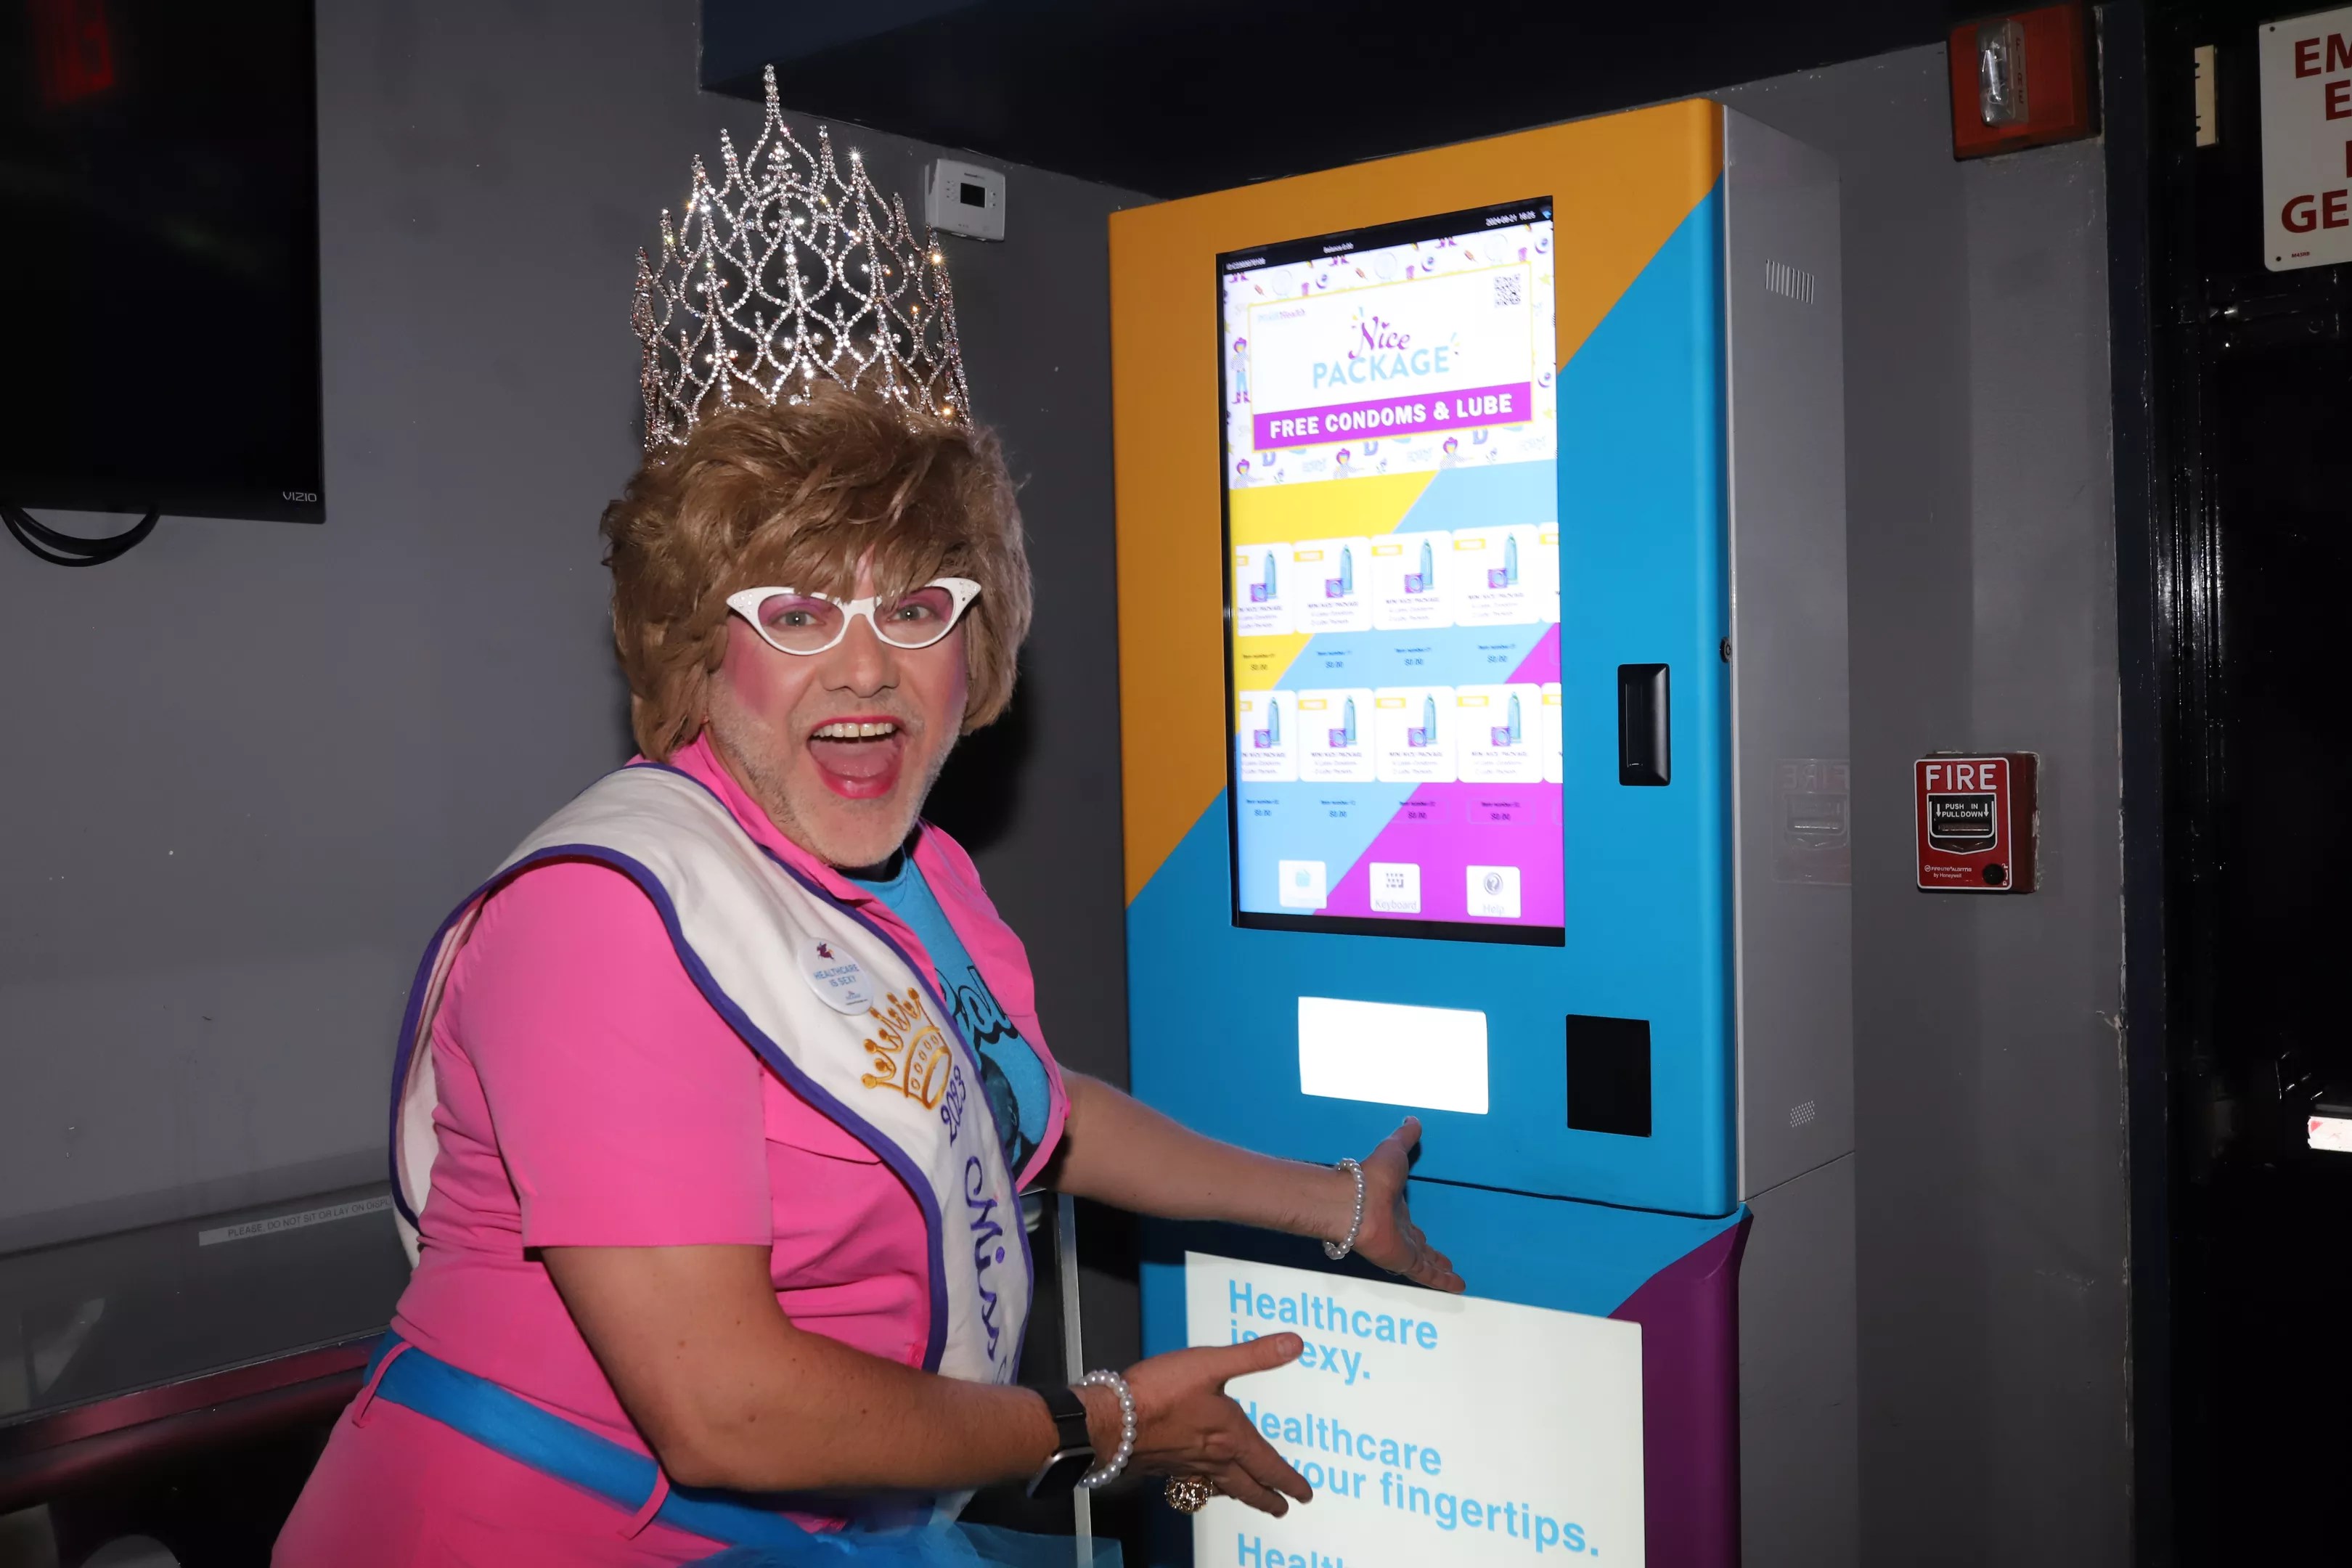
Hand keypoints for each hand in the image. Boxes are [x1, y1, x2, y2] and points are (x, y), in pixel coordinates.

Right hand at [1104, 1335, 1313, 1515]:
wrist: (1112, 1419)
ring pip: (1221, 1487)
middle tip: (1281, 1508)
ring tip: (1248, 1497)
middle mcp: (1213, 1458)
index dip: (1288, 1480)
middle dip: (1267, 1498)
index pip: (1268, 1465)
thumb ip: (1254, 1355)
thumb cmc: (1162, 1392)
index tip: (1302, 1495)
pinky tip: (1201, 1481)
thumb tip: (1295, 1344)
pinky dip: (1207, 1488)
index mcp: (1231, 1437)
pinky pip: (1195, 1484)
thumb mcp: (1212, 1363)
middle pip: (1247, 1486)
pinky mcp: (1164, 1466)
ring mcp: (1187, 1465)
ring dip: (1240, 1495)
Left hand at [1349, 1118, 1464, 1291]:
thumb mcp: (1394, 1150)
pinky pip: (1426, 1274)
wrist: (1356, 1201)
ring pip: (1424, 1263)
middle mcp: (1398, 1231)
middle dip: (1431, 1255)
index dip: (1419, 1232)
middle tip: (1444, 1262)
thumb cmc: (1373, 1176)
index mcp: (1395, 1210)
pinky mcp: (1403, 1261)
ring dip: (1439, 1270)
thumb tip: (1413, 1119)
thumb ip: (1404, 1136)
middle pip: (1418, 1247)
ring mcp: (1400, 1249)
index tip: (1427, 1236)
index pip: (1410, 1224)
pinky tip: (1458, 1287)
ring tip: (1453, 1278)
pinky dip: (1442, 1282)